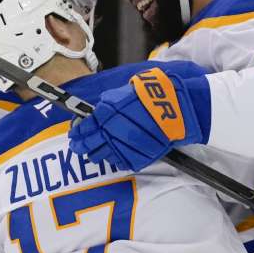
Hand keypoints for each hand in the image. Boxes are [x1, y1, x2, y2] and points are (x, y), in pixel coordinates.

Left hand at [68, 69, 203, 170]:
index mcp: (107, 112)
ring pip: (101, 155)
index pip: (85, 126)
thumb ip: (109, 102)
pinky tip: (112, 155)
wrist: (178, 109)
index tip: (75, 134)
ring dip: (95, 153)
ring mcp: (123, 146)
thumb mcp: (126, 90)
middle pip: (89, 143)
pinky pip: (119, 162)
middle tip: (77, 146)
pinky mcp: (136, 157)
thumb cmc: (154, 95)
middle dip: (81, 145)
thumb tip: (97, 111)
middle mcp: (112, 130)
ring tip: (92, 152)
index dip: (78, 132)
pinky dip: (114, 159)